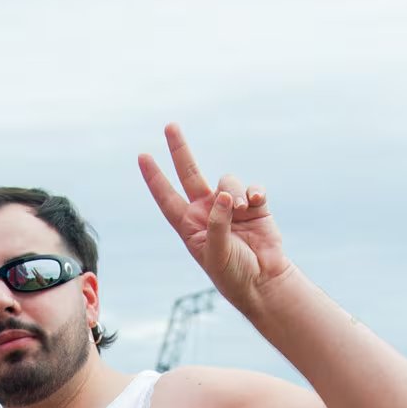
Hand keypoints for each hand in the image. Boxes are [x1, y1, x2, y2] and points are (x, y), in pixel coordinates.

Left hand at [138, 123, 290, 316]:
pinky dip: (253, 192)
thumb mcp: (216, 254)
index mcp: (190, 226)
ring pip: (227, 181)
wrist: (263, 281)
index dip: (155, 178)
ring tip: (240, 209)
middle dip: (180, 150)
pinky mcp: (255, 205)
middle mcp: (208, 212)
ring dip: (233, 192)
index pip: (167, 198)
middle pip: (190, 174)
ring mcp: (231, 206)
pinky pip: (251, 187)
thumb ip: (217, 224)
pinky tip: (255, 204)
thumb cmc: (234, 274)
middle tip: (169, 126)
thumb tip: (224, 195)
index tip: (142, 156)